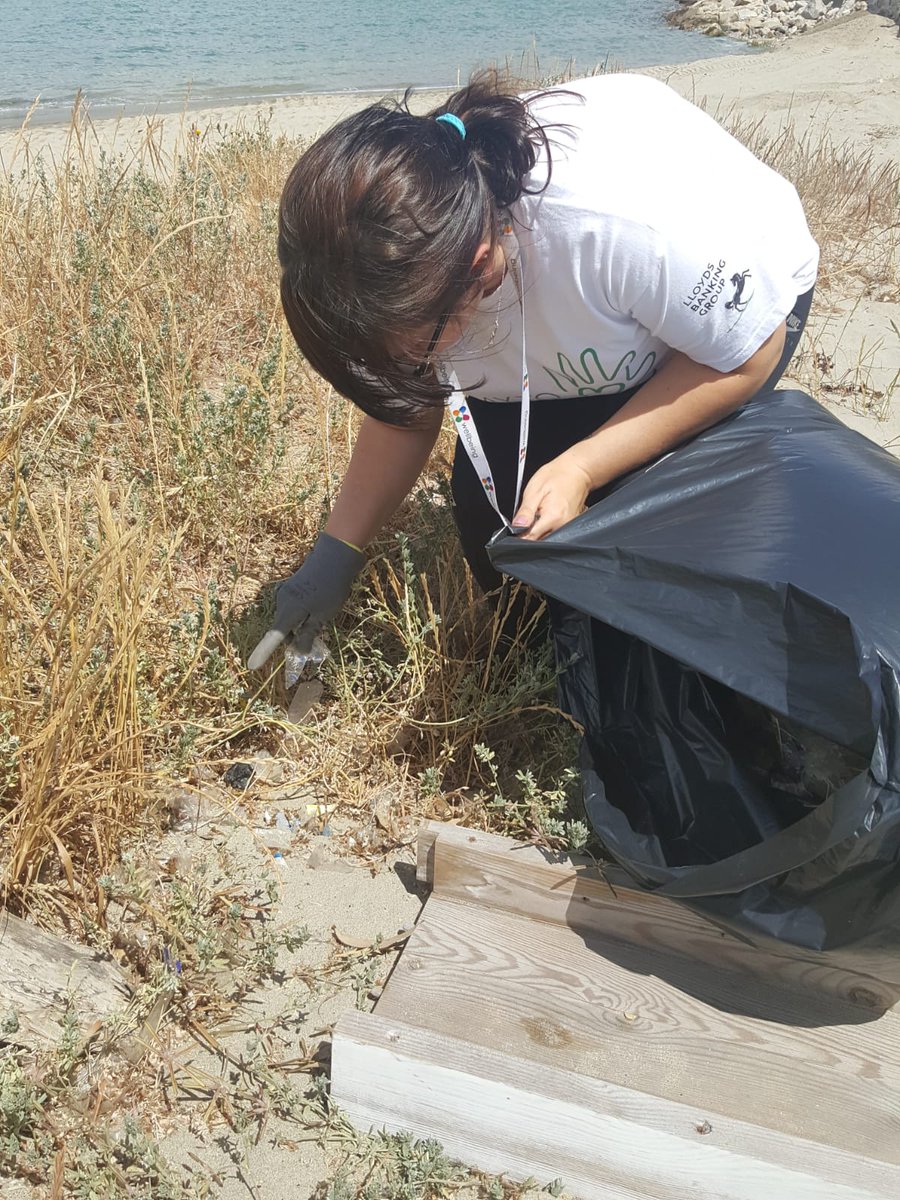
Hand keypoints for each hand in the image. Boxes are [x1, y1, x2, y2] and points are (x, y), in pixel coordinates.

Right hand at [248, 533, 364, 668]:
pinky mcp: (292, 587)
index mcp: (288, 612)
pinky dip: (301, 613)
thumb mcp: (322, 615)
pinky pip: (293, 607)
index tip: (251, 666)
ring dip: (300, 624)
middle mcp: (282, 602)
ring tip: (322, 615)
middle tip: (316, 639)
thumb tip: (297, 651)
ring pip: (289, 617)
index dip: (263, 652)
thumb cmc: (330, 588)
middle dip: (295, 637)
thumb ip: (308, 634)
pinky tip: (318, 605)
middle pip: (283, 628)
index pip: (273, 637)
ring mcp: (286, 593)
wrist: (335, 555)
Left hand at [511, 457, 592, 540]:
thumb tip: (516, 526)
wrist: (578, 470)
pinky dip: (546, 527)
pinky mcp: (570, 525)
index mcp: (553, 517)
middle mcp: (562, 526)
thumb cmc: (558, 475)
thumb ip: (526, 511)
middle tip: (529, 515)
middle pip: (539, 541)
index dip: (520, 535)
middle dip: (529, 533)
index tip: (516, 528)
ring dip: (538, 530)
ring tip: (539, 513)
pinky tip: (546, 515)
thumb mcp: (535, 489)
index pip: (530, 538)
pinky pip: (554, 532)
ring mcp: (568, 527)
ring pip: (546, 538)